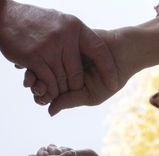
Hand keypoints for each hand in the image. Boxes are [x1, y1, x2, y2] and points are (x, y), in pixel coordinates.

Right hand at [0, 0, 117, 100]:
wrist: (6, 17)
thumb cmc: (35, 22)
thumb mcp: (60, 22)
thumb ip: (73, 36)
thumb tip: (88, 51)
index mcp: (75, 27)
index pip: (99, 50)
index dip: (108, 68)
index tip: (115, 83)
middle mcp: (66, 37)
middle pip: (77, 72)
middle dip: (76, 86)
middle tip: (75, 92)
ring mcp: (50, 47)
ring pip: (62, 79)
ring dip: (60, 90)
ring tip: (58, 95)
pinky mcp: (35, 58)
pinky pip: (48, 81)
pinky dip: (48, 90)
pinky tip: (47, 93)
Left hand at [26, 28, 140, 114]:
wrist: (126, 53)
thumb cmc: (111, 79)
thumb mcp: (91, 95)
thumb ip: (70, 101)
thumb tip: (49, 111)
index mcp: (67, 86)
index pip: (49, 94)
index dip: (42, 96)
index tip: (40, 98)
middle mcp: (62, 71)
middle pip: (42, 79)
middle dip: (35, 84)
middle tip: (35, 87)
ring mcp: (62, 56)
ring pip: (42, 64)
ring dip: (34, 71)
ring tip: (32, 76)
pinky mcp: (63, 42)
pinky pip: (48, 48)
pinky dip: (38, 55)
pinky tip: (34, 61)